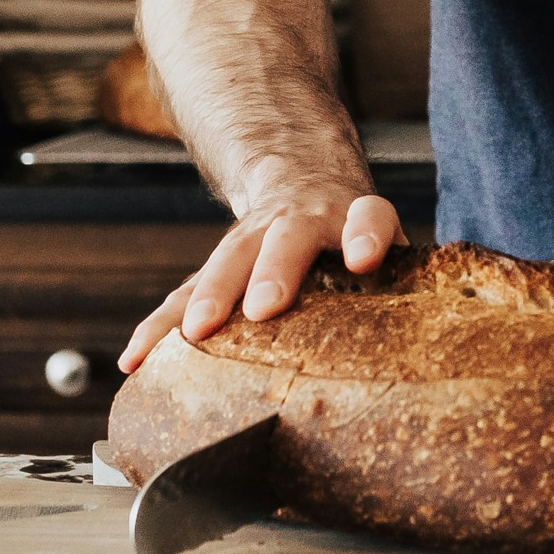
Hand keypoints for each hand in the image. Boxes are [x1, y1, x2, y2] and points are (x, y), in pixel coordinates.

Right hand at [118, 183, 401, 370]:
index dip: (365, 235)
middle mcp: (299, 221)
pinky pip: (181, 296)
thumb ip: (403, 295)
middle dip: (271, 272)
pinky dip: (157, 328)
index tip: (363, 257)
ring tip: (194, 335)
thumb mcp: (385, 250)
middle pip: (286, 238)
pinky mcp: (215, 268)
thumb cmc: (355, 240)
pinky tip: (136, 361)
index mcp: (352, 217)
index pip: (367, 218)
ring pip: (226, 260)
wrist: (302, 179)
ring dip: (208, 298)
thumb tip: (417, 375)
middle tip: (263, 308)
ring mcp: (251, 240)